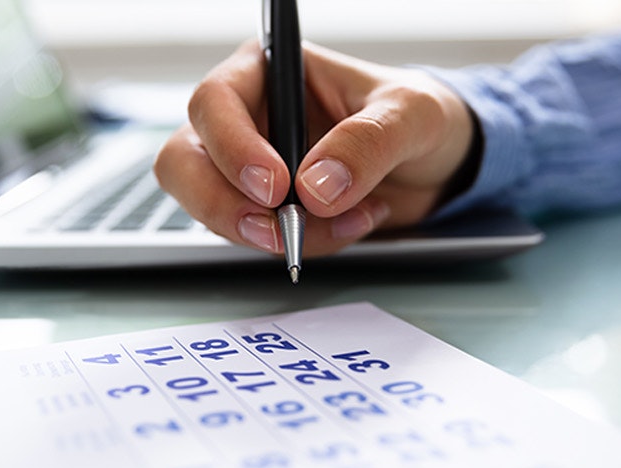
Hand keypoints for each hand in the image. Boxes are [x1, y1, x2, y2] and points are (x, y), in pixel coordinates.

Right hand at [154, 41, 474, 256]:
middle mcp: (242, 117)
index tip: (276, 187)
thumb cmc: (417, 118)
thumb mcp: (412, 115)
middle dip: (221, 204)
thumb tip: (315, 187)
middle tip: (274, 232)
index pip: (215, 102)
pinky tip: (345, 227)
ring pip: (205, 206)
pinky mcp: (254, 207)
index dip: (233, 147)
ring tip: (341, 225)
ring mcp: (240, 166)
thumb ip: (368, 142)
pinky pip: (246, 236)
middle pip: (183, 160)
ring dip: (267, 232)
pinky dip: (295, 244)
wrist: (436, 165)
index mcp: (266, 71)